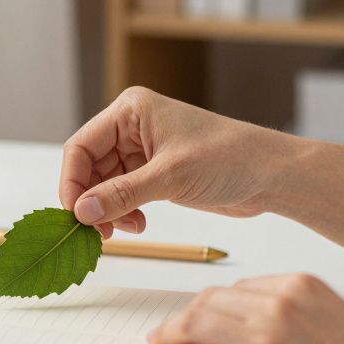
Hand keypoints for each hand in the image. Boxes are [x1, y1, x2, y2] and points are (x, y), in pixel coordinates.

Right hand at [59, 87, 302, 236]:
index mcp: (131, 111)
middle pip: (89, 168)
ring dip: (109, 210)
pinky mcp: (156, 172)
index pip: (81, 146)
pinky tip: (139, 224)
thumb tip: (81, 211)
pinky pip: (123, 194)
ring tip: (127, 230)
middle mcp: (132, 127)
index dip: (72, 182)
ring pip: (104, 184)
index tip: (75, 215)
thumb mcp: (170, 176)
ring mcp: (144, 150)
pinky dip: (124, 212)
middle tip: (100, 232)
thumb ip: (122, 194)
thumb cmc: (230, 158)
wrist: (271, 174)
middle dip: (92, 200)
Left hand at [147, 273, 343, 343]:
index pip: (233, 289)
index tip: (195, 315)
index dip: (207, 304)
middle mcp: (277, 307)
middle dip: (181, 318)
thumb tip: (248, 320)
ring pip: (194, 328)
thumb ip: (293, 310)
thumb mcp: (335, 317)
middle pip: (207, 303)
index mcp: (298, 285)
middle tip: (166, 332)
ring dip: (168, 337)